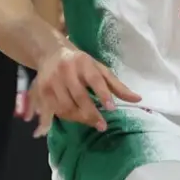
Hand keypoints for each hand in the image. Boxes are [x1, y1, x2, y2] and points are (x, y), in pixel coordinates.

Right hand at [26, 43, 140, 136]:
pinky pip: (50, 110)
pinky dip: (54, 120)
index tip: (111, 108)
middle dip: (91, 113)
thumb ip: (117, 86)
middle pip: (79, 96)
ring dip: (78, 118)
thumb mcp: (100, 69)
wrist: (50, 53)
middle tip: (102, 126)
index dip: (103, 94)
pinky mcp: (41, 90)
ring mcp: (52, 81)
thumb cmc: (80, 63)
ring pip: (65, 106)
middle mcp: (66, 71)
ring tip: (89, 122)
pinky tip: (57, 127)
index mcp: (83, 63)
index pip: (95, 79)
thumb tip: (138, 99)